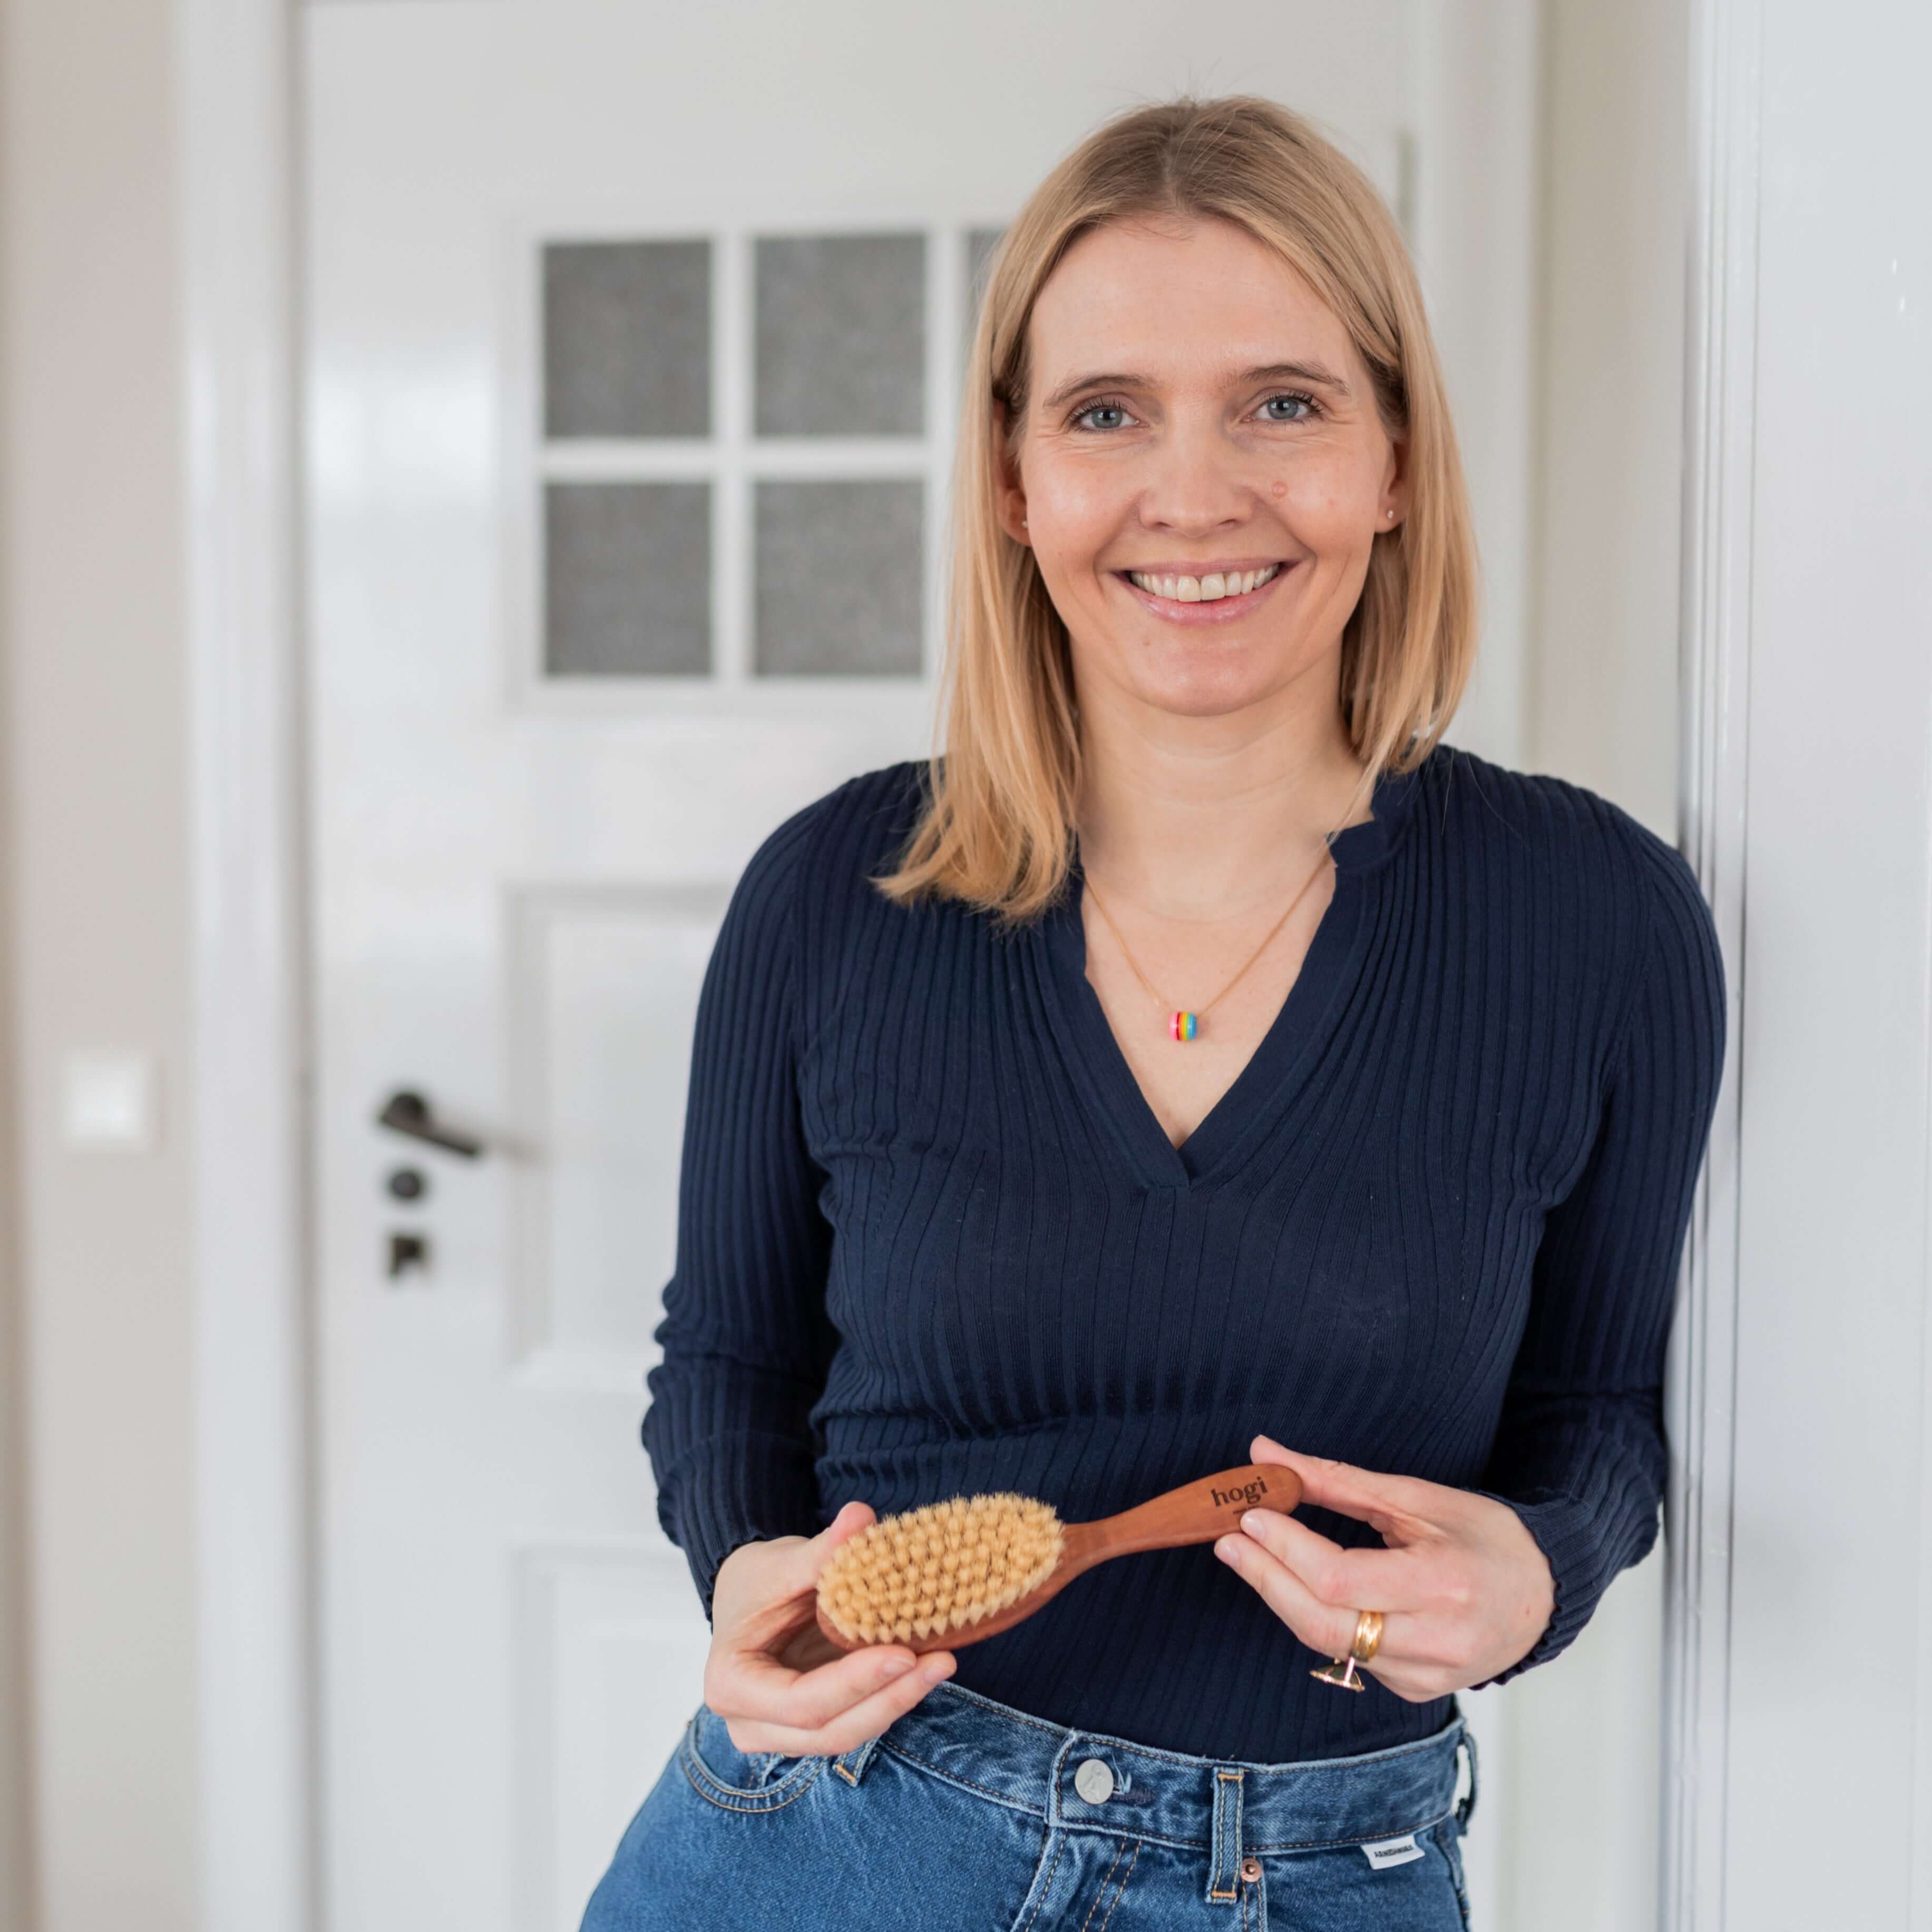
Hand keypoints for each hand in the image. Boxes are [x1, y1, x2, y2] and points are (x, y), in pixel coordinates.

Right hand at [703, 1500, 957, 1755]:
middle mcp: (750, 1724)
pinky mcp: (811, 1729)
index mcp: (731, 1684)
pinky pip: (855, 1722)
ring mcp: (780, 1735)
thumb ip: (821, 1550)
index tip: (905, 1654)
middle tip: (942, 1661)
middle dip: (891, 1699)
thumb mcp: (781, 1563)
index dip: (855, 1683)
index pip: (800, 1702)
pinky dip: (890, 1698)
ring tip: (943, 1661)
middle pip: (830, 1731)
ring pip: (848, 1735)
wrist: (747, 1597)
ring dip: (899, 1701)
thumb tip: (860, 1516)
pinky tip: (924, 1668)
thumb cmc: (756, 1582)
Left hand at [1213, 1435, 1554, 1700]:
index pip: (1340, 1580)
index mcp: (1443, 1585)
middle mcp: (1436, 1640)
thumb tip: (1265, 1453)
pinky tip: (1304, 1588)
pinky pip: (1349, 1657)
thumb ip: (1337, 1481)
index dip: (1287, 1549)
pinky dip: (1319, 1619)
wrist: (1542, 1596)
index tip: (1250, 1514)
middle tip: (1228, 1540)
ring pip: (1328, 1643)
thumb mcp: (1416, 1497)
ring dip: (1281, 1596)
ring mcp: (1426, 1674)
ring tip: (1250, 1555)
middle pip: (1323, 1623)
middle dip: (1265, 1579)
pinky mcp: (1417, 1691)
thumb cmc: (1483, 1537)